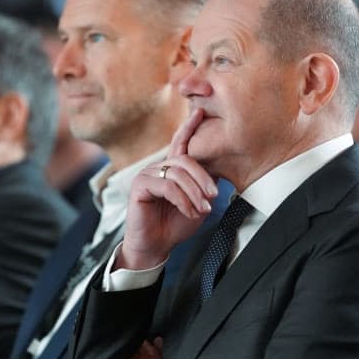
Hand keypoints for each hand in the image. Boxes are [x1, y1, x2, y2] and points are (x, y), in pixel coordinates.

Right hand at [118, 108, 217, 268]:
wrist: (156, 246)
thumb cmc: (175, 225)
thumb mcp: (197, 204)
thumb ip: (204, 187)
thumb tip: (219, 173)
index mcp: (172, 169)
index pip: (181, 143)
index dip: (189, 126)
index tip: (199, 111)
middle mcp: (158, 167)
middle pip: (186, 161)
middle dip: (203, 179)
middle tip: (213, 197)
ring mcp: (147, 174)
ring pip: (178, 174)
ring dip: (195, 193)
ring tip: (202, 209)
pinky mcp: (140, 185)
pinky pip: (167, 186)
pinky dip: (182, 200)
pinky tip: (189, 212)